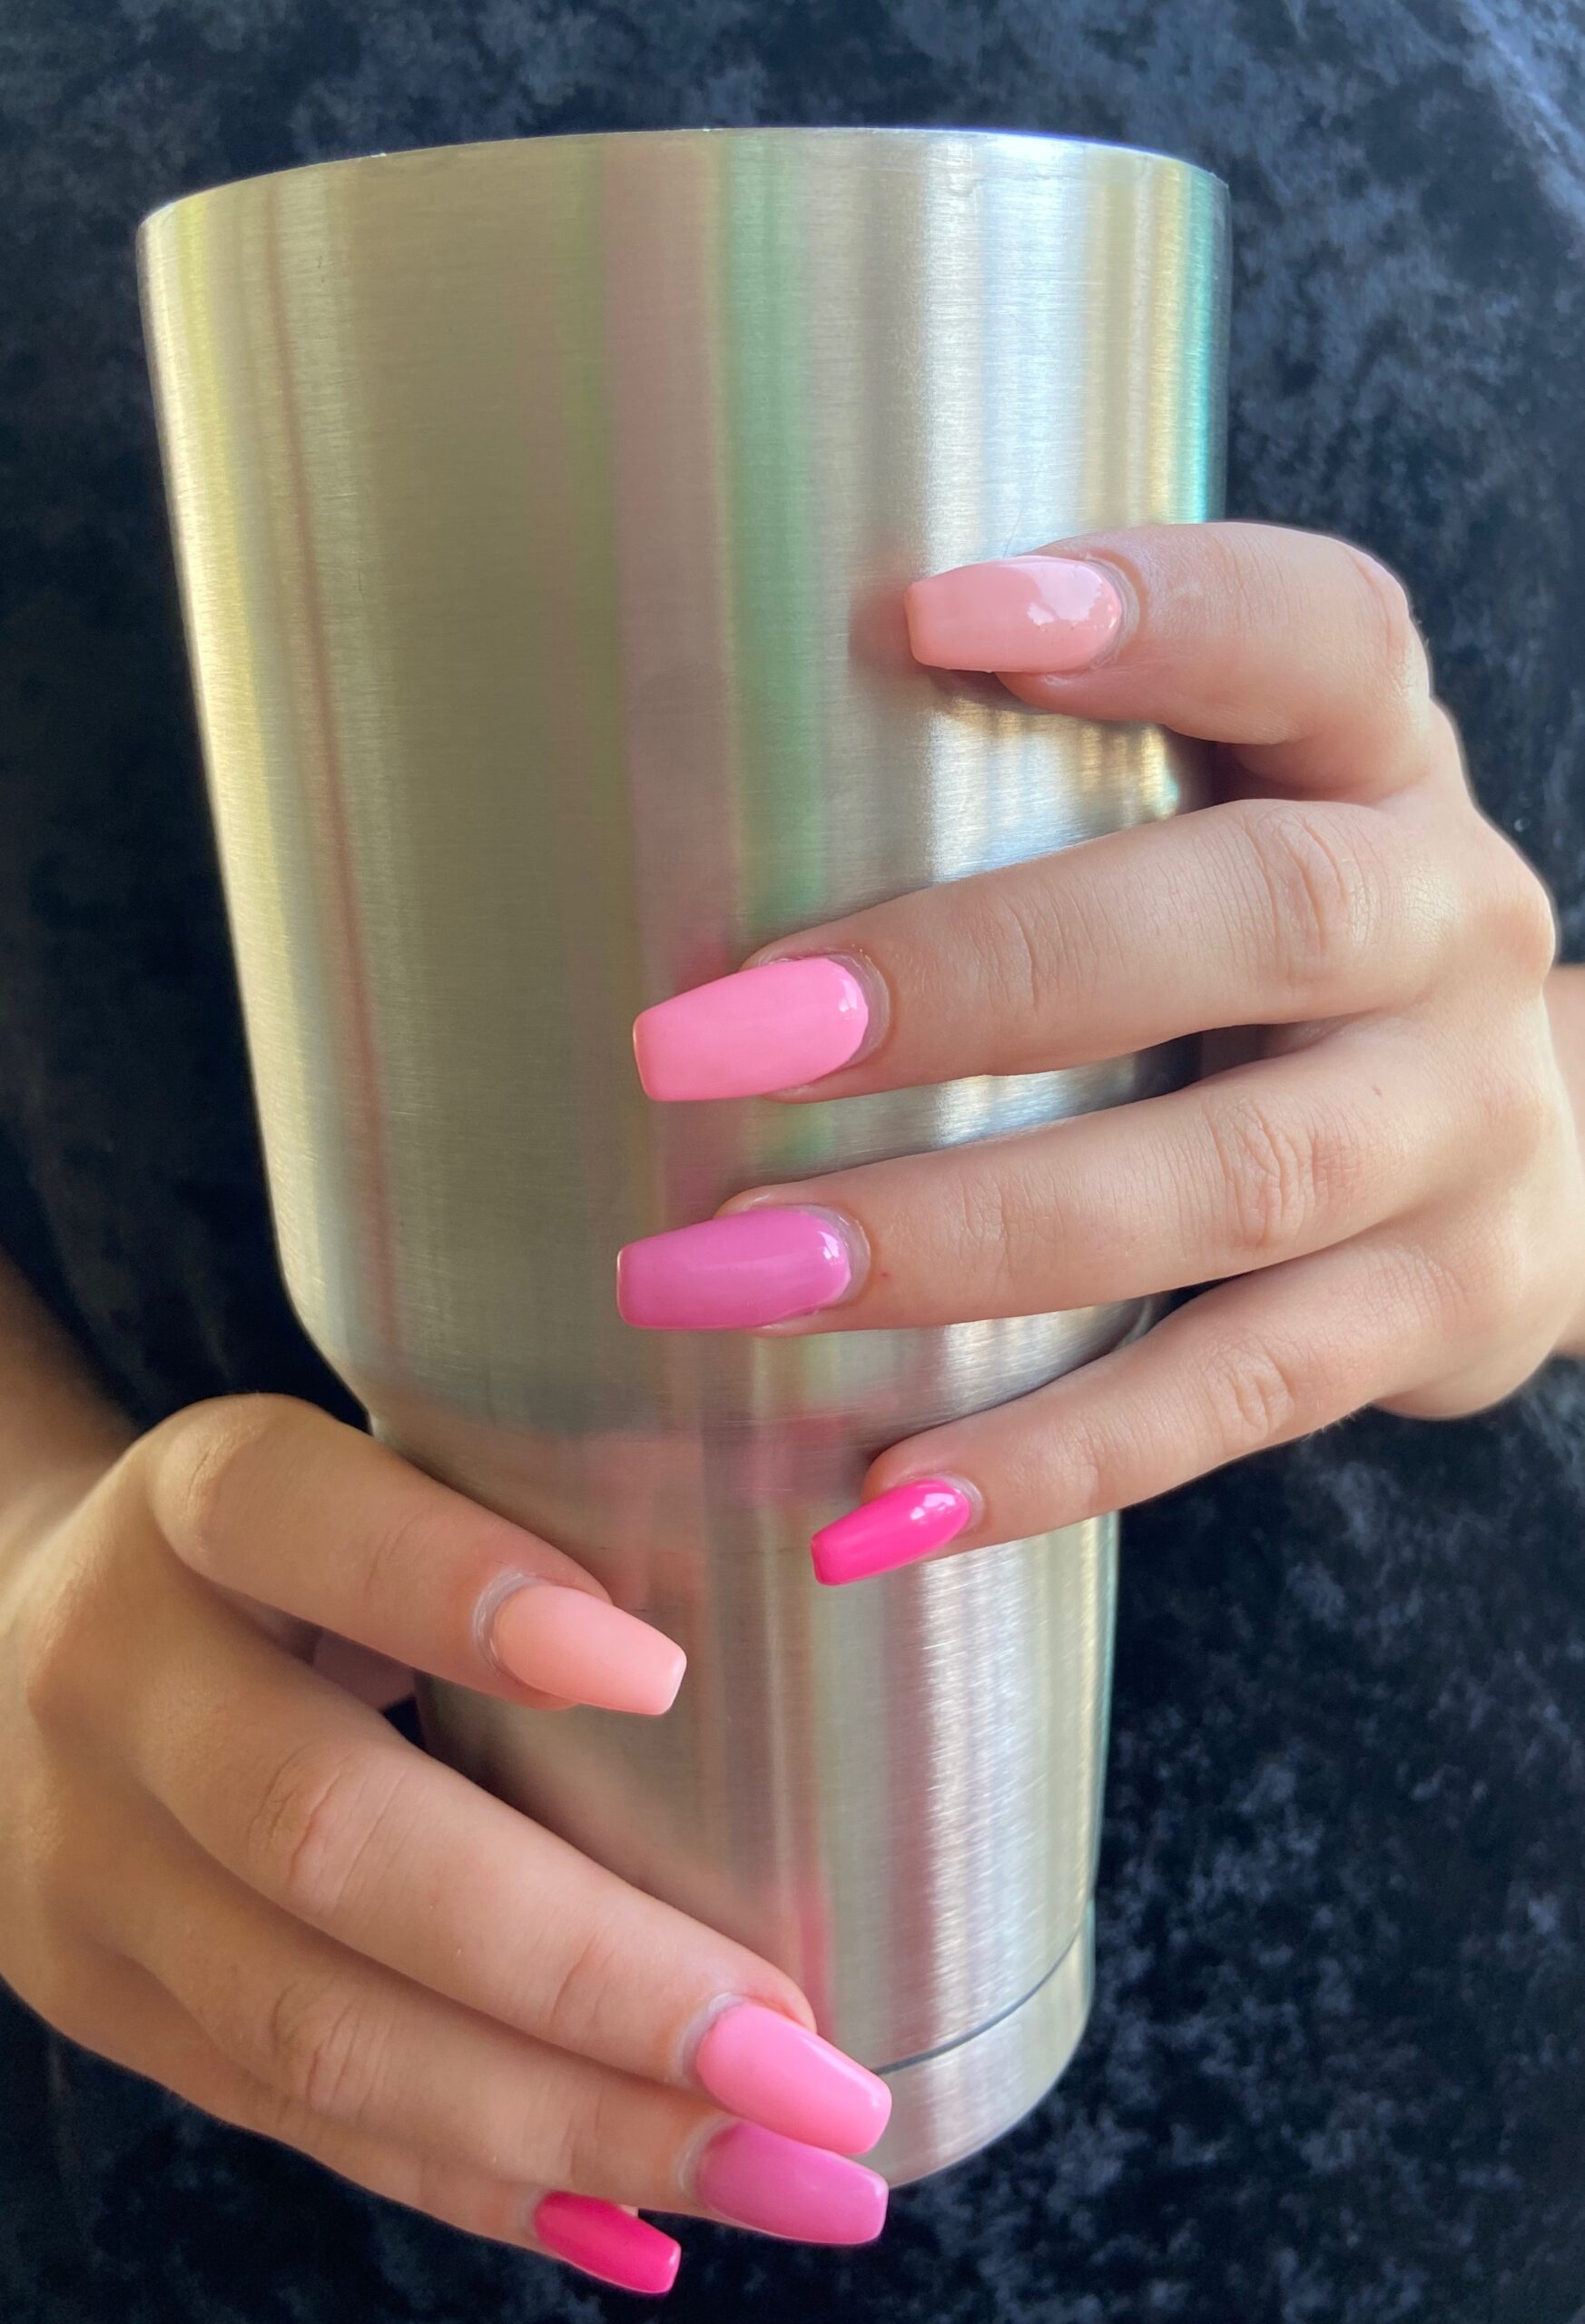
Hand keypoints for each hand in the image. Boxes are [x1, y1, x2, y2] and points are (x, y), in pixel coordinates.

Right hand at [0, 1396, 890, 2293]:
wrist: (13, 1644)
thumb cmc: (281, 1551)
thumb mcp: (360, 1477)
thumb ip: (519, 1519)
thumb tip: (805, 1643)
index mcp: (198, 1506)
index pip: (302, 1524)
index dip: (460, 1593)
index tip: (663, 1675)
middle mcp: (119, 1682)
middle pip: (329, 1839)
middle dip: (590, 1971)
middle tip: (808, 2058)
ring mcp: (90, 1870)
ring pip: (319, 2030)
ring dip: (573, 2123)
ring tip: (791, 2173)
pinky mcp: (106, 2007)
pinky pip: (299, 2119)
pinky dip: (485, 2179)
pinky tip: (646, 2218)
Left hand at [618, 523, 1584, 1582]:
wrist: (1505, 1145)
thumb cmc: (1267, 952)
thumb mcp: (1221, 814)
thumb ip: (1045, 782)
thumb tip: (670, 796)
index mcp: (1377, 760)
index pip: (1316, 636)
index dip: (1155, 614)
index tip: (931, 614)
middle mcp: (1451, 926)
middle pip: (1255, 923)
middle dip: (971, 981)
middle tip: (692, 1044)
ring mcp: (1467, 1134)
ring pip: (1230, 1186)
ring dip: (963, 1237)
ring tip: (728, 1279)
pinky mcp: (1441, 1313)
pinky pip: (1238, 1395)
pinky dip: (1054, 1456)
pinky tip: (880, 1506)